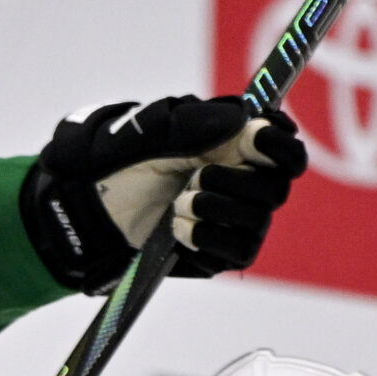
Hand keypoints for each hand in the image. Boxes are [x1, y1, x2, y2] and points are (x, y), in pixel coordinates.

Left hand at [19, 96, 308, 289]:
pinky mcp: (221, 253)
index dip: (279, 145)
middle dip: (237, 182)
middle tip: (196, 178)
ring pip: (258, 221)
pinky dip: (208, 238)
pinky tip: (178, 229)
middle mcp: (244, 183)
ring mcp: (235, 221)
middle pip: (276, 187)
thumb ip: (199, 122)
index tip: (254, 141)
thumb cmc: (123, 164)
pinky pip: (239, 251)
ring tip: (179, 204)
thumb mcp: (154, 131)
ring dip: (216, 210)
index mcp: (236, 145)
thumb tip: (246, 123)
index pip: (285, 148)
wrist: (91, 210)